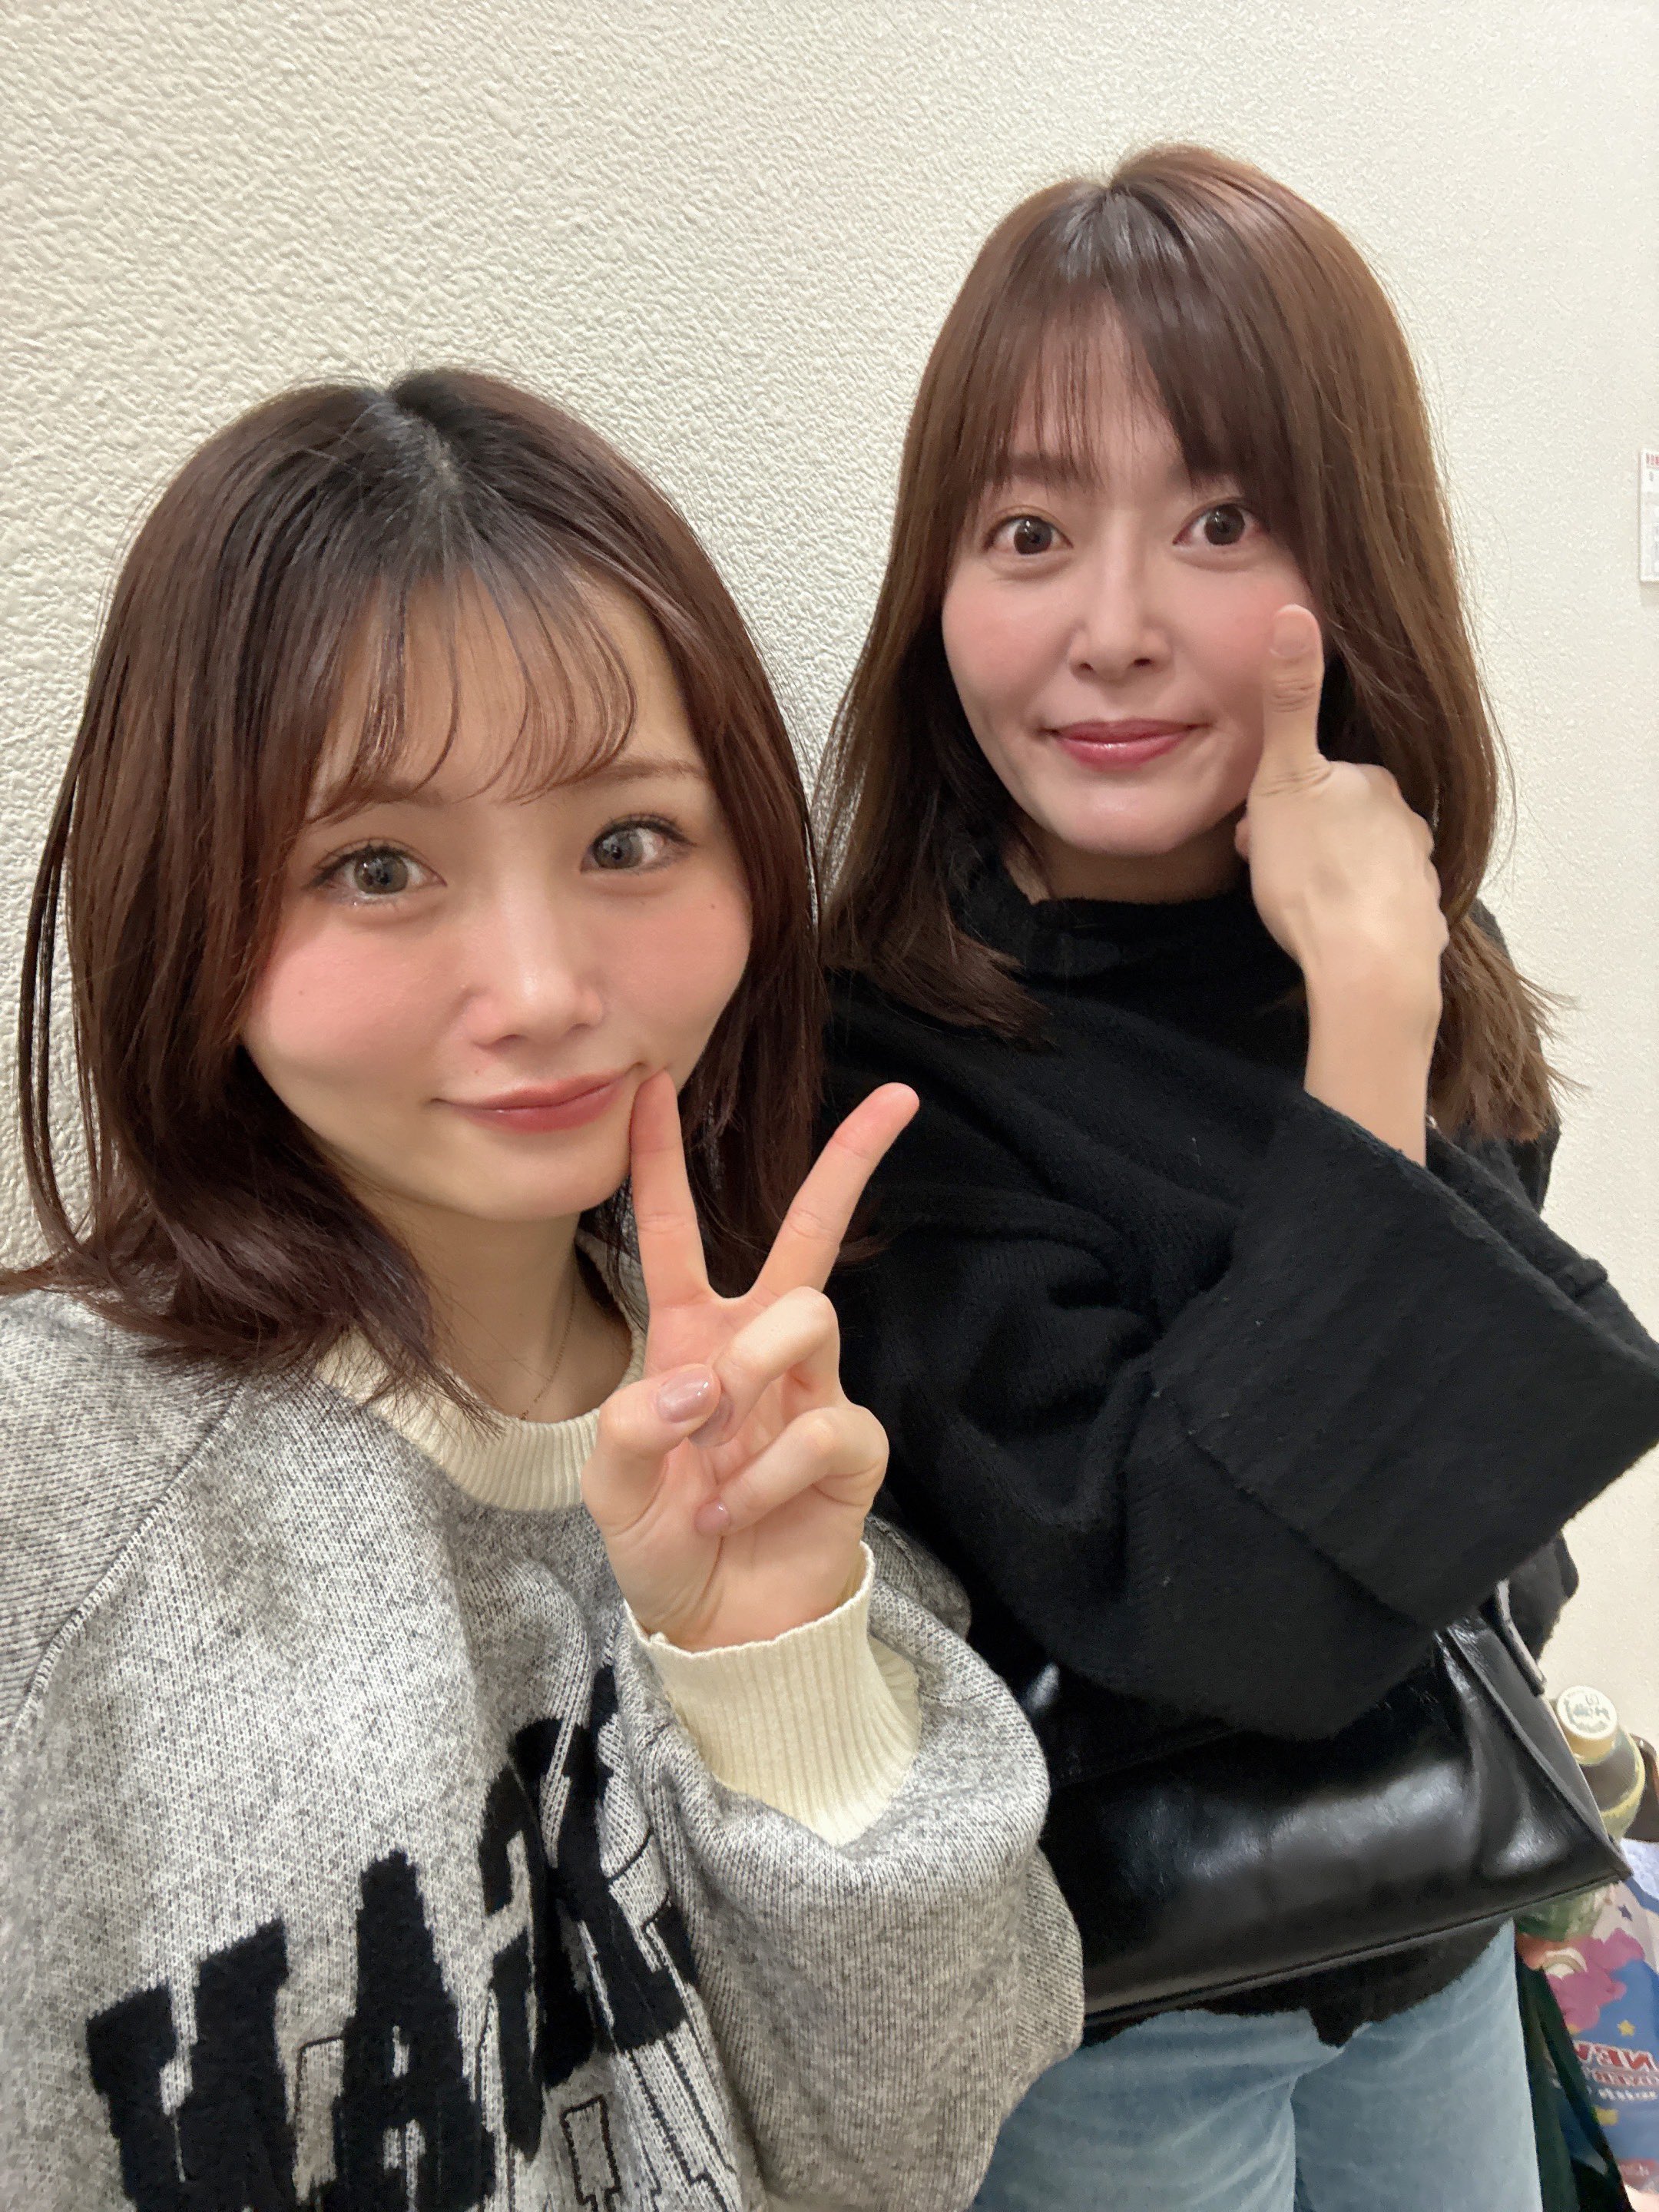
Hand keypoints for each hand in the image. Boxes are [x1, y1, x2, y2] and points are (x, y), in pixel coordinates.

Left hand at [582, 1070, 918, 1650]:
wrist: (720, 1623)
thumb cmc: (666, 1540)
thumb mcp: (612, 1489)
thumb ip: (634, 1428)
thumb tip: (706, 1383)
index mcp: (688, 1336)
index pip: (674, 1233)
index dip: (658, 1161)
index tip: (649, 1084)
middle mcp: (757, 1346)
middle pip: (812, 1231)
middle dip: (851, 1161)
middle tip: (898, 1096)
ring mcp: (812, 1388)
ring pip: (809, 1311)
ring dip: (754, 1372)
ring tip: (719, 1449)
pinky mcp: (852, 1441)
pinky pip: (824, 1419)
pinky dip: (769, 1469)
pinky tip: (740, 1506)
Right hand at [1238, 605, 1446, 1045]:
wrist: (1366, 965)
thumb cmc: (1315, 873)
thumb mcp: (1284, 778)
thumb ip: (1289, 698)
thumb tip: (1295, 609)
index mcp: (1372, 783)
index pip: (1323, 779)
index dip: (1283, 802)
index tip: (1254, 831)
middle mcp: (1407, 821)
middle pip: (1344, 822)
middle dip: (1306, 839)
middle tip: (1268, 873)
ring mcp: (1418, 875)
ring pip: (1364, 865)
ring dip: (1330, 878)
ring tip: (1295, 907)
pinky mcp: (1421, 926)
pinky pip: (1381, 911)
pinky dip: (1357, 918)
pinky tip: (1332, 937)